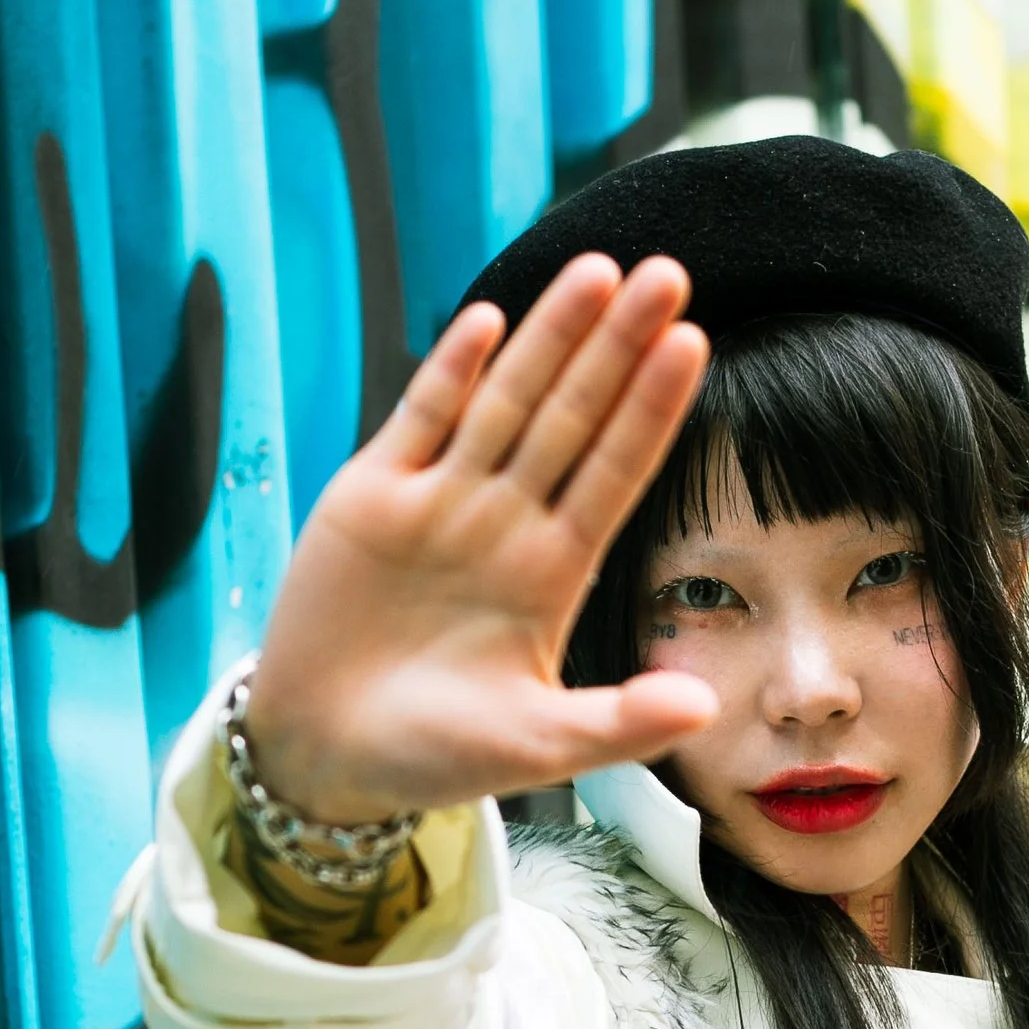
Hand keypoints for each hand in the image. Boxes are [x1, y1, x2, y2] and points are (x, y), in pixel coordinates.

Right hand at [240, 255, 716, 822]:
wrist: (323, 756)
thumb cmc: (433, 757)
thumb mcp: (536, 747)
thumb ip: (617, 723)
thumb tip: (706, 709)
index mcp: (552, 573)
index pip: (617, 473)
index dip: (652, 409)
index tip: (693, 344)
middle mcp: (506, 523)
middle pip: (573, 417)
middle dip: (616, 346)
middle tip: (667, 273)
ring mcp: (441, 502)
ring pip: (505, 402)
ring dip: (548, 338)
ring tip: (596, 271)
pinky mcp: (372, 497)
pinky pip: (420, 420)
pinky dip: (451, 373)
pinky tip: (489, 321)